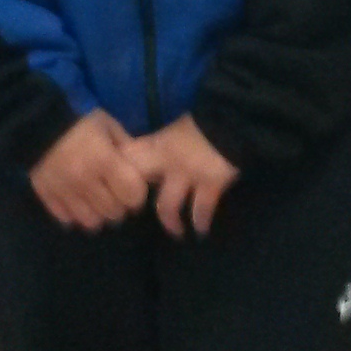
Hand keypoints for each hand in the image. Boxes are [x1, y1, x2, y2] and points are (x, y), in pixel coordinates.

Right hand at [29, 109, 150, 231]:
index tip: (133, 188)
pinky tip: (76, 200)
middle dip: (119, 205)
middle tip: (115, 194)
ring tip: (96, 200)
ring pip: (91, 222)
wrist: (36, 120)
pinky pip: (67, 219)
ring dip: (98, 213)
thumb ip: (126, 147)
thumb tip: (140, 167)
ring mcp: (64, 191)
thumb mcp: (108, 126)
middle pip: (114, 213)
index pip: (133, 196)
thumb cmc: (79, 121)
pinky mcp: (46, 196)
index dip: (136, 194)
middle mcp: (85, 180)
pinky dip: (75, 213)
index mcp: (104, 160)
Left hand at [123, 115, 241, 239]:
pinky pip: (201, 209)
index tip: (115, 188)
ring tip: (176, 232)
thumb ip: (160, 145)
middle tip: (138, 216)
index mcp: (156, 143)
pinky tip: (202, 229)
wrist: (234, 118)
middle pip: (137, 184)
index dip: (115, 173)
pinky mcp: (211, 184)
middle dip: (133, 201)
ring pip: (167, 205)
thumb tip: (146, 161)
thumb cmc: (203, 122)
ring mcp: (188, 174)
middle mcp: (166, 160)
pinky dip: (201, 221)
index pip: (126, 158)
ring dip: (170, 222)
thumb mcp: (175, 129)